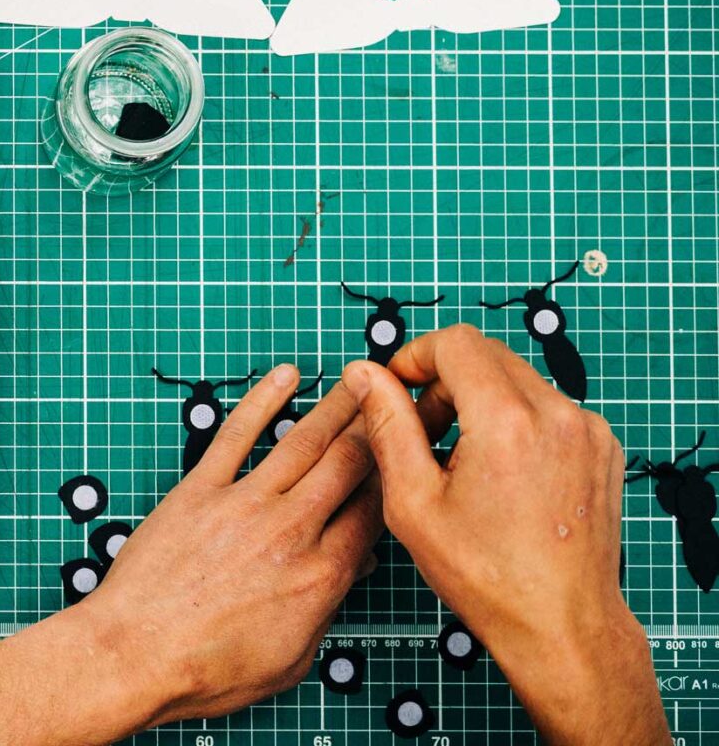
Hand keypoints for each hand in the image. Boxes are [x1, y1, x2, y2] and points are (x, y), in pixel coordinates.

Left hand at [84, 365, 383, 728]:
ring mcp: (243, 503)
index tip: (411, 454)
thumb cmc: (205, 669)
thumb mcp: (290, 660)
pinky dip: (262, 399)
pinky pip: (237, 434)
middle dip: (382, 429)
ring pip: (304, 441)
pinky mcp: (199, 489)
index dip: (398, 479)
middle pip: (352, 466)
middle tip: (399, 399)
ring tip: (361, 377)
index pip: (377, 512)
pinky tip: (284, 376)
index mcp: (320, 576)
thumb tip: (348, 572)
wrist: (135, 655)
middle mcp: (289, 531)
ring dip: (338, 405)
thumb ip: (324, 610)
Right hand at [346, 327, 667, 744]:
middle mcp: (557, 415)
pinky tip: (498, 470)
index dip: (415, 356)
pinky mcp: (603, 447)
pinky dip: (516, 419)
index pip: (456, 343)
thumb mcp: (413, 501)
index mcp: (508, 422)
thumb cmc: (487, 576)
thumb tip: (364, 374)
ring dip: (480, 399)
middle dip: (444, 379)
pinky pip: (548, 407)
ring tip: (459, 456)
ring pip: (518, 378)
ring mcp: (588, 430)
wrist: (563, 624)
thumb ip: (387, 425)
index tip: (397, 388)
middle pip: (487, 355)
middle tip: (422, 429)